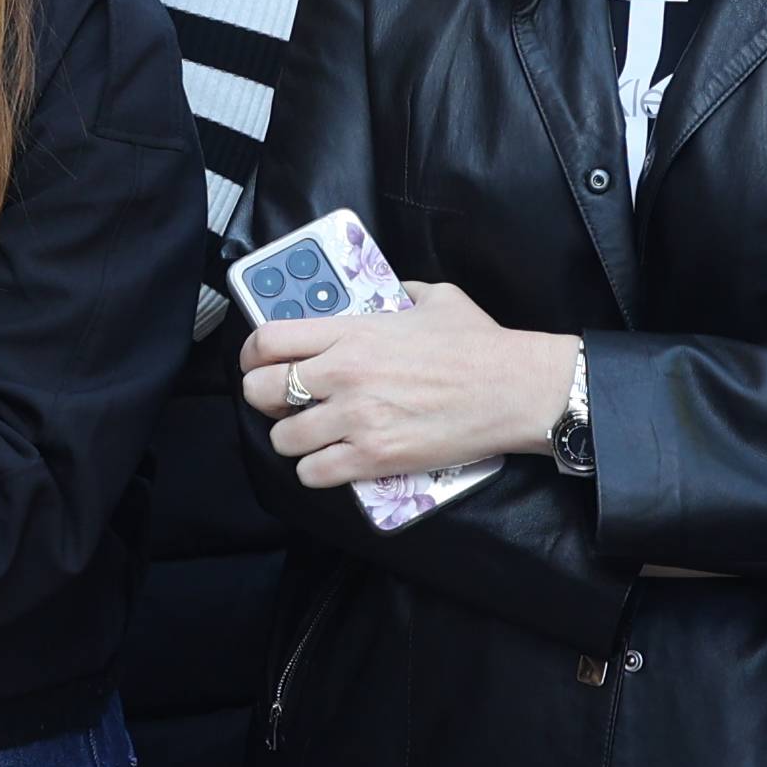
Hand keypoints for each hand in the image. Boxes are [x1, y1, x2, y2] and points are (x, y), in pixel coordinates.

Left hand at [243, 282, 570, 488]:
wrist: (513, 387)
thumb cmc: (479, 343)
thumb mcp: (432, 297)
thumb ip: (399, 293)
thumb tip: (392, 293)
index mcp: (352, 331)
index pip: (267, 340)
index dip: (252, 355)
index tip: (258, 363)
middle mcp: (344, 373)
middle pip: (261, 391)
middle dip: (264, 399)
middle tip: (282, 403)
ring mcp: (357, 418)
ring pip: (283, 439)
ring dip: (292, 440)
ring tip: (311, 436)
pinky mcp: (375, 457)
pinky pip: (314, 473)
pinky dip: (315, 471)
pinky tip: (330, 462)